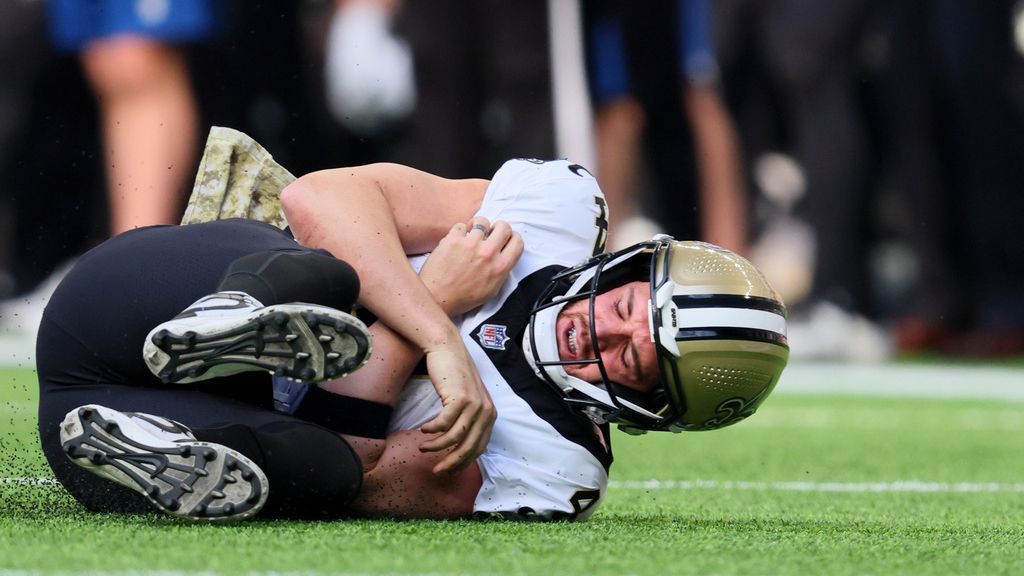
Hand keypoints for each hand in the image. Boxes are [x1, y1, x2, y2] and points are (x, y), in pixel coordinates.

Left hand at [420, 217, 523, 315]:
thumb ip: (501, 271)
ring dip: (477, 227)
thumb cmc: (463, 297)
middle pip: (504, 226)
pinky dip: (459, 232)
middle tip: (491, 233)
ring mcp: (470, 244)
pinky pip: (461, 225)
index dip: (512, 237)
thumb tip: (503, 256)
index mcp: (500, 267)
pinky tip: (457, 241)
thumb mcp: (492, 290)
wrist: (438, 298)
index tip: (506, 238)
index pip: (517, 241)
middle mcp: (488, 253)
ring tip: (471, 235)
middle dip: (498, 228)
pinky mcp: (453, 240)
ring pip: (482, 221)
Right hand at [420, 340, 496, 474]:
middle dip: (450, 463)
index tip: (447, 470)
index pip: (478, 449)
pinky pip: (444, 423)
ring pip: (455, 438)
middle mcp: (486, 412)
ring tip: (423, 447)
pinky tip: (423, 429)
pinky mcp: (460, 398)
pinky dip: (432, 430)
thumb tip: (456, 447)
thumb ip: (467, 420)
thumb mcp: (467, 400)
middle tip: (435, 471)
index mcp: (490, 415)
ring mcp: (475, 405)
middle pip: (468, 448)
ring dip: (436, 446)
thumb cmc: (454, 376)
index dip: (462, 463)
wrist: (448, 349)